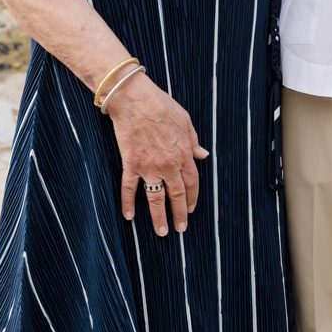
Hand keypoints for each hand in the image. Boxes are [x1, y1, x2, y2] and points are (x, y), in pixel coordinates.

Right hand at [106, 72, 208, 236]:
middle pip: (177, 195)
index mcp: (184, 153)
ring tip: (162, 232)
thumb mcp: (185, 121)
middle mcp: (168, 164)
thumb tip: (203, 155)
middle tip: (180, 229)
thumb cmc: (161, 105)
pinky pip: (129, 188)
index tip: (192, 209)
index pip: (192, 182)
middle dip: (180, 214)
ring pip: (156, 198)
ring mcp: (149, 166)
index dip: (193, 198)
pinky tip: (129, 216)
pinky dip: (128, 203)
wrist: (135, 99)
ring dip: (159, 217)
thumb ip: (194, 141)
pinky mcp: (131, 164)